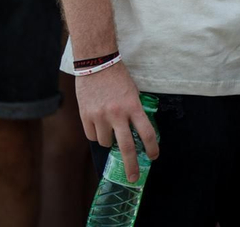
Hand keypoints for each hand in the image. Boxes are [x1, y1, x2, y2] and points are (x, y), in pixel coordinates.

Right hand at [76, 62, 158, 183]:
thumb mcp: (132, 93)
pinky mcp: (86, 115)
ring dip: (110, 141)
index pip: (147, 133)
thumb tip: (135, 133)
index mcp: (133, 106)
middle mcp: (117, 113)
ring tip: (110, 128)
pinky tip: (98, 126)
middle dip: (131, 166)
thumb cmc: (117, 77)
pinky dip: (97, 135)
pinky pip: (92, 136)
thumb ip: (134, 112)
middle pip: (127, 147)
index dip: (152, 148)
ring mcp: (100, 116)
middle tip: (133, 177)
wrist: (96, 63)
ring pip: (106, 142)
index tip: (153, 156)